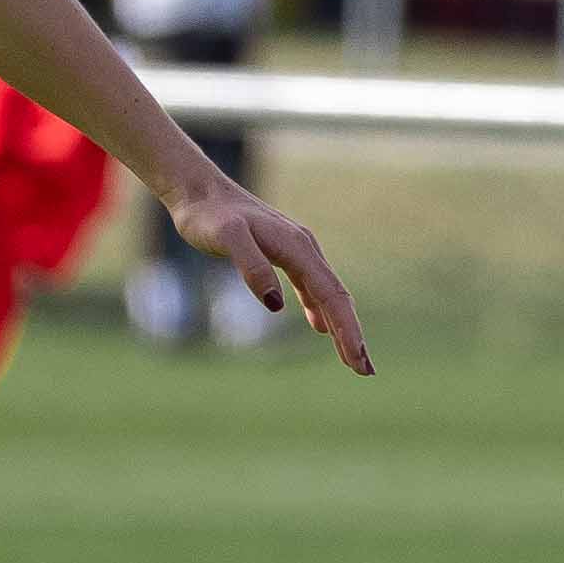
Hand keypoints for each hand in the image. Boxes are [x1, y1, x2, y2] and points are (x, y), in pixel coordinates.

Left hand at [167, 180, 373, 373]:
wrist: (197, 190)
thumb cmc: (209, 216)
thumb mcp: (227, 238)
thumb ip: (252, 267)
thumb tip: (276, 305)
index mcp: (297, 248)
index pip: (331, 296)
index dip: (346, 330)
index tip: (356, 360)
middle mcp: (303, 248)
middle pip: (337, 297)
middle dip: (353, 335)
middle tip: (366, 372)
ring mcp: (294, 250)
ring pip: (326, 293)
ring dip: (340, 325)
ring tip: (352, 357)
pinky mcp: (281, 253)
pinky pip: (309, 286)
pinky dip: (319, 309)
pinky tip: (319, 328)